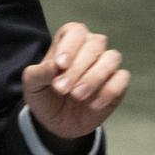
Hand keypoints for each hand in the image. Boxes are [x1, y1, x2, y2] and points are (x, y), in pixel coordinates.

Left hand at [22, 22, 129, 139]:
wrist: (57, 123)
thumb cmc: (44, 95)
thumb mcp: (33, 85)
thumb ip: (40, 73)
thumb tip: (54, 66)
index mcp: (67, 42)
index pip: (75, 30)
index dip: (69, 46)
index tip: (60, 65)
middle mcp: (89, 48)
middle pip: (95, 43)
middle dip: (78, 67)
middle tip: (62, 89)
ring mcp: (105, 65)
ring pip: (112, 57)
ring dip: (94, 77)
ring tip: (76, 96)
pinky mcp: (117, 83)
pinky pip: (121, 78)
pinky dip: (108, 91)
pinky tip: (93, 105)